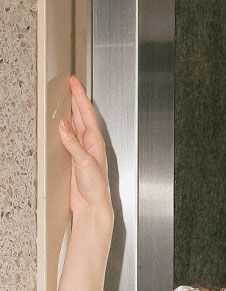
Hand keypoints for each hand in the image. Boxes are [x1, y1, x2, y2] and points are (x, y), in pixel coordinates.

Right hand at [57, 74, 112, 217]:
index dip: (80, 96)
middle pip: (82, 115)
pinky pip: (69, 136)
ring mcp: (83, 150)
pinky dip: (65, 126)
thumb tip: (64, 125)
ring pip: (76, 124)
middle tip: (70, 83)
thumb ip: (74, 143)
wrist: (92, 205)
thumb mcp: (84, 162)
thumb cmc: (96, 188)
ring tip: (67, 97)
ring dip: (71, 110)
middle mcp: (90, 144)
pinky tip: (62, 123)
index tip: (75, 82)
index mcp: (96, 142)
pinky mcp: (75, 157)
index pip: (87, 113)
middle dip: (76, 99)